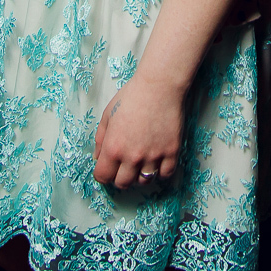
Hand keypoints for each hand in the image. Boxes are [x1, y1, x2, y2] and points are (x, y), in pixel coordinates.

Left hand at [93, 74, 184, 189]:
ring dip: (140, 176)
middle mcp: (132, 156)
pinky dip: (160, 172)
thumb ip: (100, 139)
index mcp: (113, 147)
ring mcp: (153, 156)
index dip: (103, 174)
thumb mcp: (108, 115)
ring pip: (144, 181)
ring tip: (140, 163)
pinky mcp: (171, 152)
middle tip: (123, 167)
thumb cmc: (132, 97)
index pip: (103, 177)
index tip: (107, 169)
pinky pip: (165, 174)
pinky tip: (157, 162)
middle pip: (123, 183)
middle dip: (120, 177)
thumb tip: (98, 157)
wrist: (159, 86)